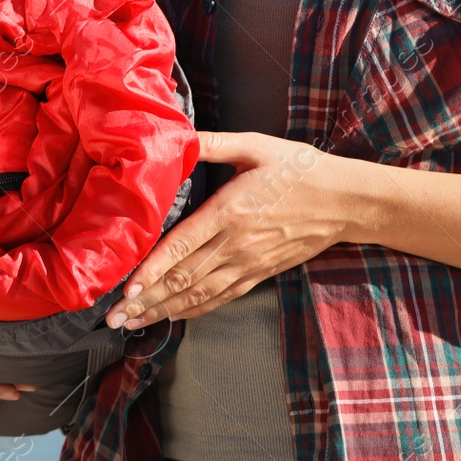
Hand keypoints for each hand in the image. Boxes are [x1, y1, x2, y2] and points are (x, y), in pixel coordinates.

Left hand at [106, 130, 364, 328]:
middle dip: (146, 301)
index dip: (152, 270)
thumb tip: (178, 137)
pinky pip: (221, 297)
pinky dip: (193, 310)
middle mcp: (236, 244)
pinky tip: (171, 317)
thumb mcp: (256, 146)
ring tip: (132, 323)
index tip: (127, 288)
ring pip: (198, 295)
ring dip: (163, 312)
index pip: (182, 247)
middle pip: (183, 279)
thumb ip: (213, 143)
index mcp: (230, 211)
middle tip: (113, 318)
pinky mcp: (260, 274)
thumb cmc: (300, 169)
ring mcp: (249, 264)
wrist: (347, 201)